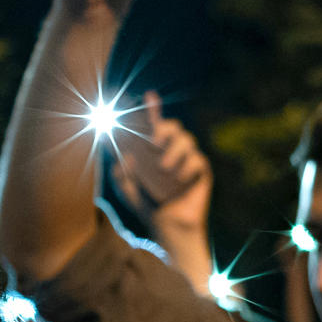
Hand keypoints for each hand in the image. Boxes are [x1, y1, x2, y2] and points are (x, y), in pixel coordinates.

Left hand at [112, 93, 211, 238]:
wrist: (166, 226)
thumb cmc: (146, 204)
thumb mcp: (126, 188)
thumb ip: (120, 172)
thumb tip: (123, 156)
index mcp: (153, 149)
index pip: (153, 124)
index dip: (152, 108)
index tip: (149, 95)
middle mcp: (172, 150)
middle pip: (173, 125)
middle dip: (163, 128)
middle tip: (152, 142)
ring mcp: (188, 159)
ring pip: (187, 138)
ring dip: (173, 150)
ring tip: (162, 168)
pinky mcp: (201, 171)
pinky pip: (197, 160)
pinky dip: (186, 168)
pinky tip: (179, 180)